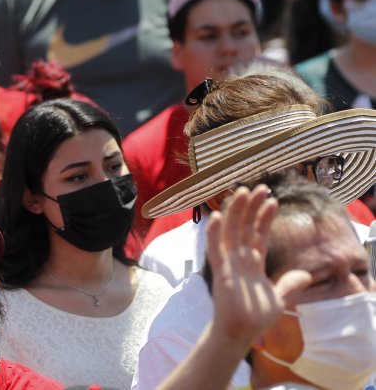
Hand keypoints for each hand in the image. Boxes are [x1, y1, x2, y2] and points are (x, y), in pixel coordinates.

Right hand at [206, 185, 311, 344]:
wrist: (239, 333)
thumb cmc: (254, 316)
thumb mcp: (279, 298)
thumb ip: (290, 284)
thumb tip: (307, 275)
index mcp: (253, 262)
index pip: (259, 234)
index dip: (265, 217)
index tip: (273, 200)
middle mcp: (240, 258)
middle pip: (245, 226)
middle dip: (251, 206)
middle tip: (260, 187)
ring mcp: (229, 263)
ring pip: (230, 231)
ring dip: (234, 211)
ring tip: (241, 191)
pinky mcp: (220, 272)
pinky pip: (215, 250)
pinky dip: (214, 234)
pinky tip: (215, 217)